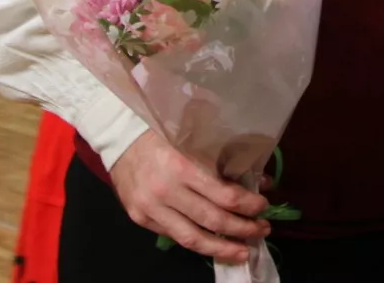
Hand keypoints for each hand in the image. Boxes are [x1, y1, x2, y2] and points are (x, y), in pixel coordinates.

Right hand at [109, 129, 269, 263]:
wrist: (120, 137)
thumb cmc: (163, 133)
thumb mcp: (195, 139)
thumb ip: (225, 161)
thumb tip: (259, 180)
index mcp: (183, 167)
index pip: (224, 196)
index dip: (249, 205)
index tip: (263, 206)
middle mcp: (166, 191)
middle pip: (212, 220)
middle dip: (242, 229)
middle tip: (262, 230)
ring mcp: (151, 208)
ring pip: (192, 239)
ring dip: (222, 248)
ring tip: (243, 251)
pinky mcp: (141, 219)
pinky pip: (174, 236)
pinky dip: (197, 242)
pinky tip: (213, 243)